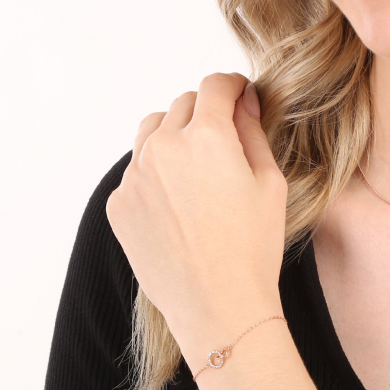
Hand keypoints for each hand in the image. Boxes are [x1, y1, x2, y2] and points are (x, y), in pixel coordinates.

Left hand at [106, 72, 288, 366]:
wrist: (217, 304)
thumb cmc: (253, 246)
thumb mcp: (269, 182)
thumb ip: (253, 131)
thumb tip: (244, 102)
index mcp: (207, 137)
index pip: (214, 86)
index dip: (232, 85)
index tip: (240, 93)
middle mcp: (164, 147)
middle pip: (183, 104)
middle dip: (206, 111)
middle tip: (225, 135)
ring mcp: (135, 176)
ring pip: (152, 130)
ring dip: (176, 133)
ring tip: (198, 165)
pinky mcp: (120, 204)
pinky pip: (137, 169)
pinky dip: (157, 170)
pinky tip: (180, 201)